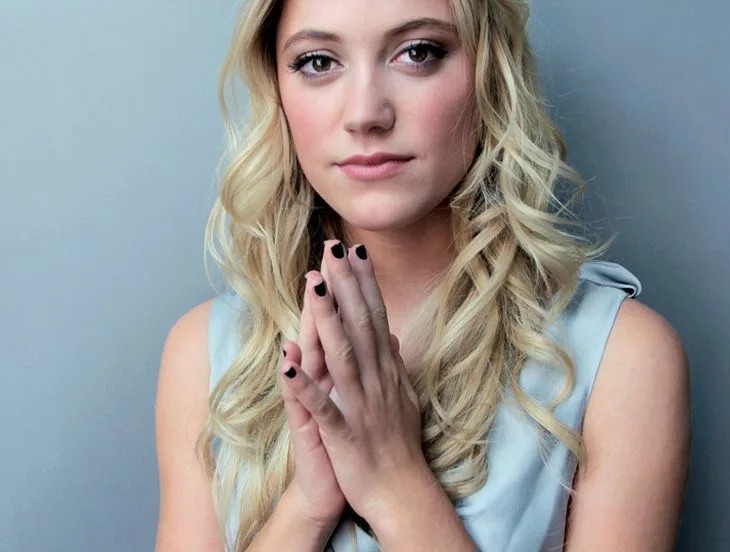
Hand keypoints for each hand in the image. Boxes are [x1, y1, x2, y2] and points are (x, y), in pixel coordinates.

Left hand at [280, 240, 426, 523]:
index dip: (364, 284)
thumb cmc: (399, 443)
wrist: (401, 492)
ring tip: (314, 286)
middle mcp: (376, 380)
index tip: (356, 251)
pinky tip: (288, 365)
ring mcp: (361, 405)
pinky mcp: (344, 433)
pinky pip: (323, 407)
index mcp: (386, 370)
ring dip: (328, 320)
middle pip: (359, 325)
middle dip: (346, 285)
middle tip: (335, 248)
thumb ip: (396, 364)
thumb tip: (394, 335)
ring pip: (343, 356)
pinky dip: (307, 387)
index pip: (374, 318)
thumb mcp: (404, 397)